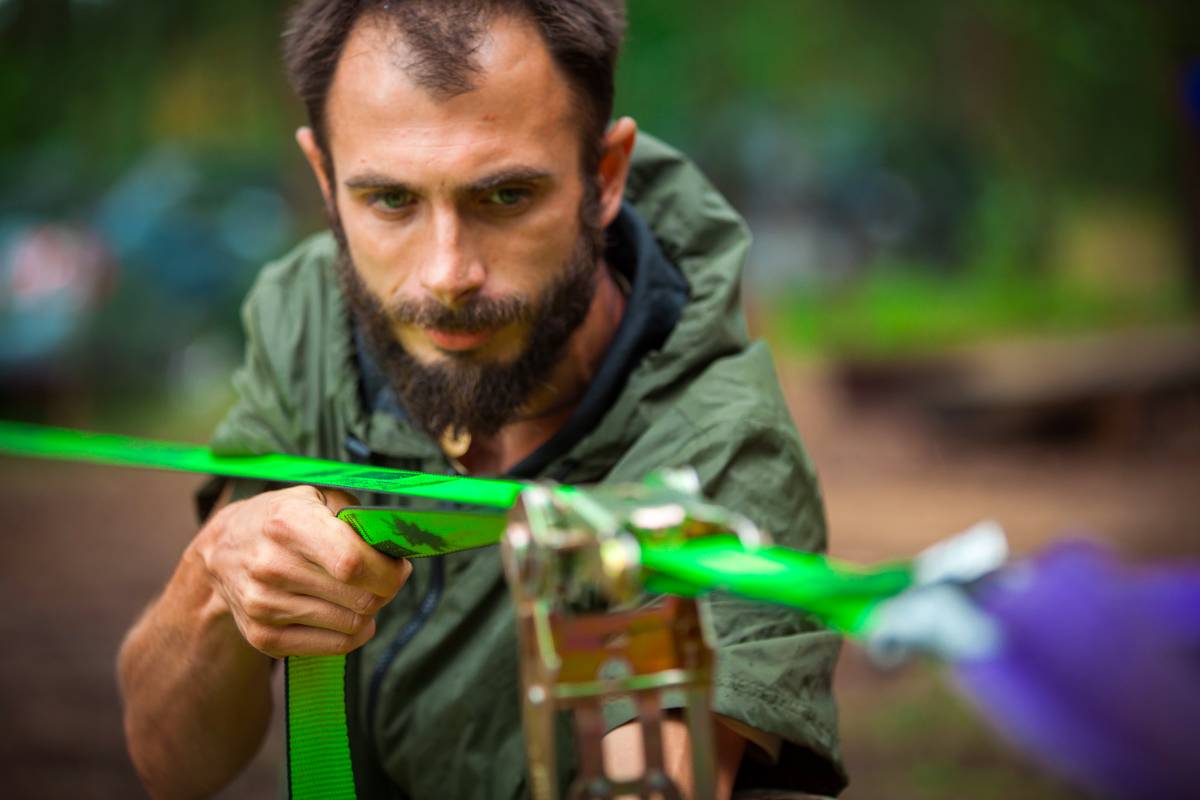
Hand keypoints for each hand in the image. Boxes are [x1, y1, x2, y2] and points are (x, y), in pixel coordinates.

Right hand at [194, 485, 411, 656]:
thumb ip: (359, 517)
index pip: (353, 563)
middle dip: (385, 589)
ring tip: (359, 591)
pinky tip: (347, 614)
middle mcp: (272, 567)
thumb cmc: (285, 518)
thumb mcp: (318, 497)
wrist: (225, 549)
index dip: (388, 570)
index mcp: (289, 524)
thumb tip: (395, 547)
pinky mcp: (264, 637)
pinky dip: (352, 633)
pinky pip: (334, 646)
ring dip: (369, 611)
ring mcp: (264, 606)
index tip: (399, 566)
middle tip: (382, 578)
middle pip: (360, 598)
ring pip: (352, 625)